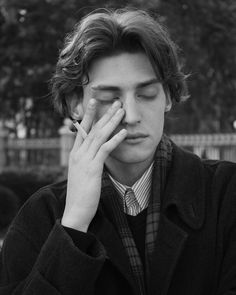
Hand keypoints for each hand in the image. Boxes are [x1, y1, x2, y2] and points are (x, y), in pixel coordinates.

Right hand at [61, 99, 126, 231]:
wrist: (74, 211)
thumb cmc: (80, 193)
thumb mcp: (81, 173)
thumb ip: (86, 161)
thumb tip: (94, 155)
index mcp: (75, 154)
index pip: (82, 130)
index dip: (88, 115)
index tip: (94, 102)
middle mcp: (78, 153)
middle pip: (92, 128)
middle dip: (104, 113)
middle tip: (114, 101)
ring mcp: (84, 160)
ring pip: (99, 135)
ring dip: (111, 122)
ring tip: (121, 110)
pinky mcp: (92, 168)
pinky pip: (105, 150)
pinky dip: (115, 140)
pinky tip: (123, 132)